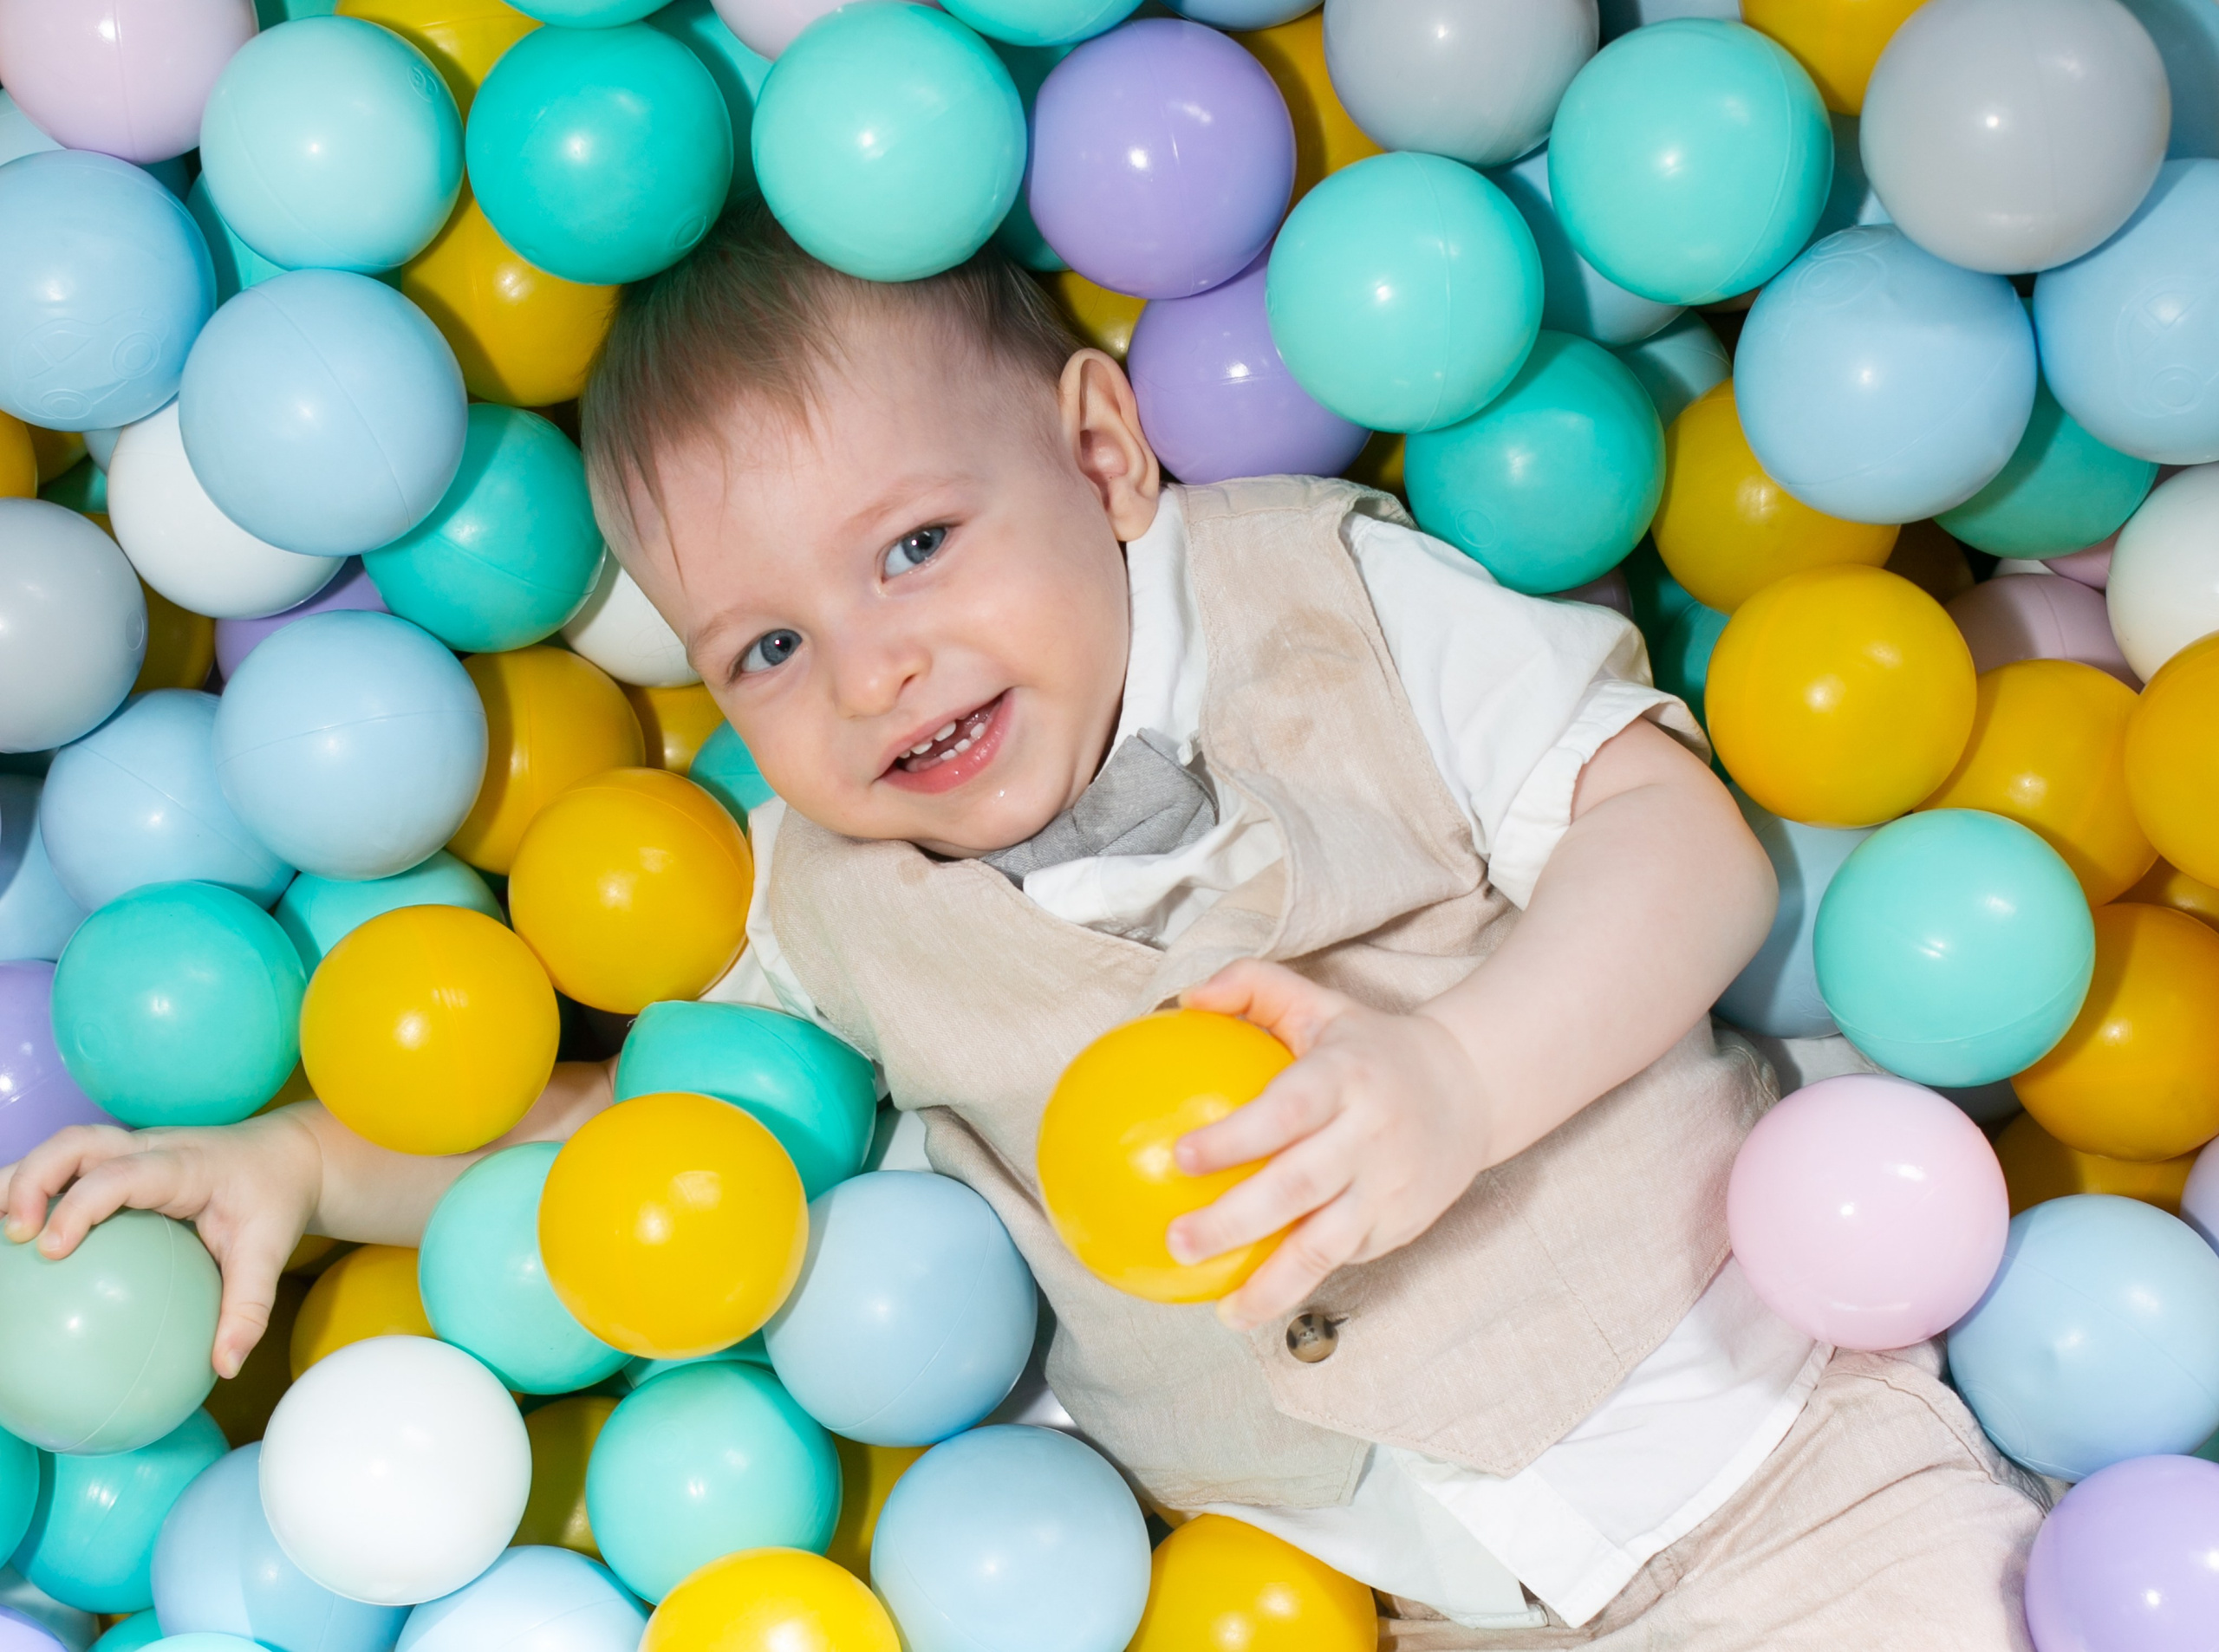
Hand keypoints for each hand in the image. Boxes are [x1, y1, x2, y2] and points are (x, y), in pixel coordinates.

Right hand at [1, 1110, 323, 1379]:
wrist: (287, 1156)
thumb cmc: (273, 1201)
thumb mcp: (269, 1252)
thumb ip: (248, 1308)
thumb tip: (225, 1367)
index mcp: (186, 1166)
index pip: (123, 1174)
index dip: (81, 1203)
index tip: (52, 1248)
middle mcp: (152, 1147)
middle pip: (77, 1143)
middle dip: (33, 1179)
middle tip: (14, 1235)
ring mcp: (132, 1147)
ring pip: (64, 1147)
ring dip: (21, 1179)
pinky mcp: (119, 1158)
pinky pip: (68, 1166)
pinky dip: (33, 1189)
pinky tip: (13, 1235)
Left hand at [1167, 959, 1492, 1334]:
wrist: (1472, 1089)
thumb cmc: (1370, 1047)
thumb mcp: (1319, 1003)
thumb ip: (1251, 987)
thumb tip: (1182, 999)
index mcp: (1346, 1077)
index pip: (1288, 1111)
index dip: (1236, 1137)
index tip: (1179, 1157)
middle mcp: (1370, 1135)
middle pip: (1299, 1186)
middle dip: (1235, 1222)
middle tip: (1177, 1242)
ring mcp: (1388, 1187)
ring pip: (1327, 1246)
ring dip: (1271, 1284)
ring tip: (1222, 1312)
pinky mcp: (1399, 1225)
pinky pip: (1342, 1258)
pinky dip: (1299, 1284)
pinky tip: (1252, 1303)